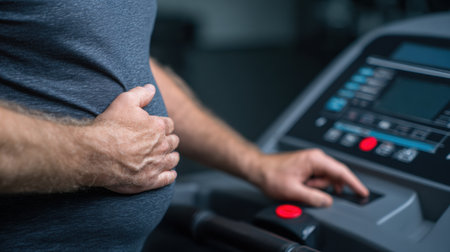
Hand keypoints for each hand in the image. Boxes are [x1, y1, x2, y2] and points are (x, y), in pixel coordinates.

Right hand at [81, 85, 179, 193]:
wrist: (95, 153)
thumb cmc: (109, 127)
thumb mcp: (123, 102)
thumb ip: (140, 94)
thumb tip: (151, 88)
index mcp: (158, 127)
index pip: (169, 125)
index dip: (162, 125)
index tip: (157, 127)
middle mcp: (161, 146)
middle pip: (173, 142)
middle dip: (168, 140)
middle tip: (160, 141)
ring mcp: (156, 164)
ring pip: (172, 159)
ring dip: (170, 156)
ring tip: (165, 156)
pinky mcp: (150, 180)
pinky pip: (167, 178)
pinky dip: (169, 175)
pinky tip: (169, 173)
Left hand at [251, 149, 368, 206]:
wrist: (258, 169)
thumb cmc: (271, 175)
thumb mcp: (294, 190)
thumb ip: (314, 197)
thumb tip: (328, 201)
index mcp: (315, 159)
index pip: (341, 172)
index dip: (354, 183)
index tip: (363, 192)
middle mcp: (316, 157)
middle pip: (334, 176)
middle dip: (324, 188)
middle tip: (307, 190)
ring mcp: (312, 161)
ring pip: (325, 179)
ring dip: (316, 187)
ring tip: (299, 187)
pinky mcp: (308, 166)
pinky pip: (318, 178)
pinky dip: (313, 186)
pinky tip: (302, 187)